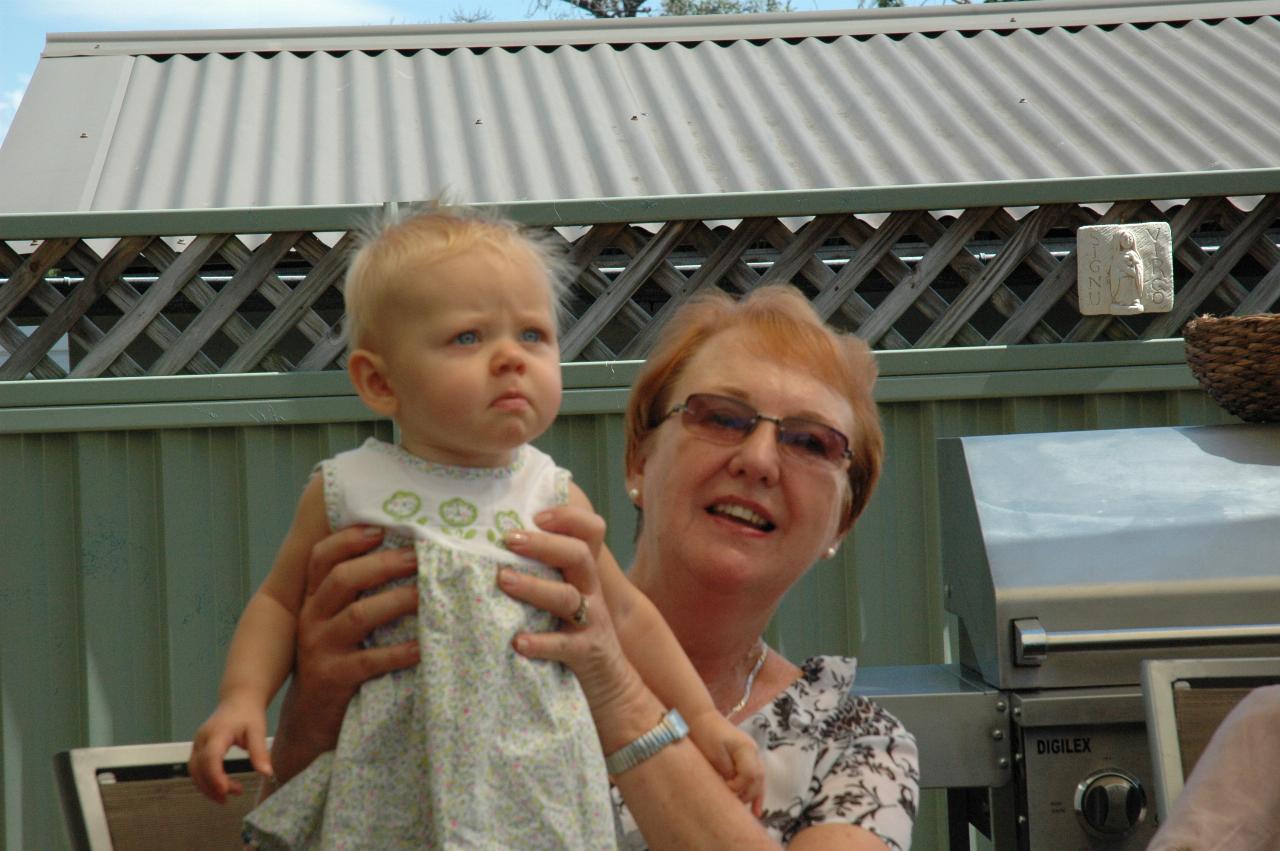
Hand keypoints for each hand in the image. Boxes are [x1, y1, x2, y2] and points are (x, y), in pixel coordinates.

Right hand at [189, 698, 271, 803]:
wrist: (238, 699)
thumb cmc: (248, 714)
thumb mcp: (257, 731)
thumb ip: (259, 752)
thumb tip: (267, 774)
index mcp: (217, 733)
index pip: (210, 758)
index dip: (215, 777)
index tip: (226, 791)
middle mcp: (202, 739)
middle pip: (198, 768)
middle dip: (211, 787)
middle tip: (228, 799)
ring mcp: (197, 743)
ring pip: (194, 771)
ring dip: (207, 787)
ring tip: (226, 796)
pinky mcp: (198, 748)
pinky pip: (196, 768)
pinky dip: (205, 781)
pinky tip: (221, 787)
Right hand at [270, 526, 419, 783]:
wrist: (310, 721)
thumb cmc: (337, 661)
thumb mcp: (338, 625)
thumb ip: (359, 595)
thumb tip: (410, 557)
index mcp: (314, 599)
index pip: (321, 558)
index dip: (348, 540)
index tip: (381, 528)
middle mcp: (312, 619)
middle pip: (343, 579)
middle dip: (384, 564)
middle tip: (420, 556)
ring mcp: (319, 649)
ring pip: (358, 616)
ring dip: (397, 601)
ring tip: (428, 594)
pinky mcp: (333, 679)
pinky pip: (369, 661)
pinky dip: (399, 652)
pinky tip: (422, 647)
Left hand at [497, 507, 649, 733]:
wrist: (612, 687)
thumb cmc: (575, 636)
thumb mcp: (565, 600)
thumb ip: (544, 575)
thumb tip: (495, 549)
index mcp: (583, 574)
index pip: (588, 532)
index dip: (567, 517)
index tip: (535, 514)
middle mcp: (591, 592)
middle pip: (577, 556)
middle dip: (544, 545)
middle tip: (509, 539)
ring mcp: (592, 623)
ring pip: (567, 598)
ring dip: (534, 587)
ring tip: (503, 580)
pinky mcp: (587, 654)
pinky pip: (565, 645)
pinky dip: (541, 642)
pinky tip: (518, 642)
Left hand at [689, 712, 765, 816]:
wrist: (700, 717)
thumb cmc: (704, 734)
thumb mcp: (713, 754)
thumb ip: (726, 772)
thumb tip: (733, 790)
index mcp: (746, 748)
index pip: (749, 775)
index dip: (738, 787)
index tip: (724, 792)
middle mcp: (753, 751)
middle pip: (757, 780)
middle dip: (746, 795)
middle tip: (732, 806)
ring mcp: (752, 754)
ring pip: (759, 781)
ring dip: (753, 797)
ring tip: (750, 816)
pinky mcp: (746, 757)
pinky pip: (755, 778)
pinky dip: (755, 793)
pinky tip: (756, 811)